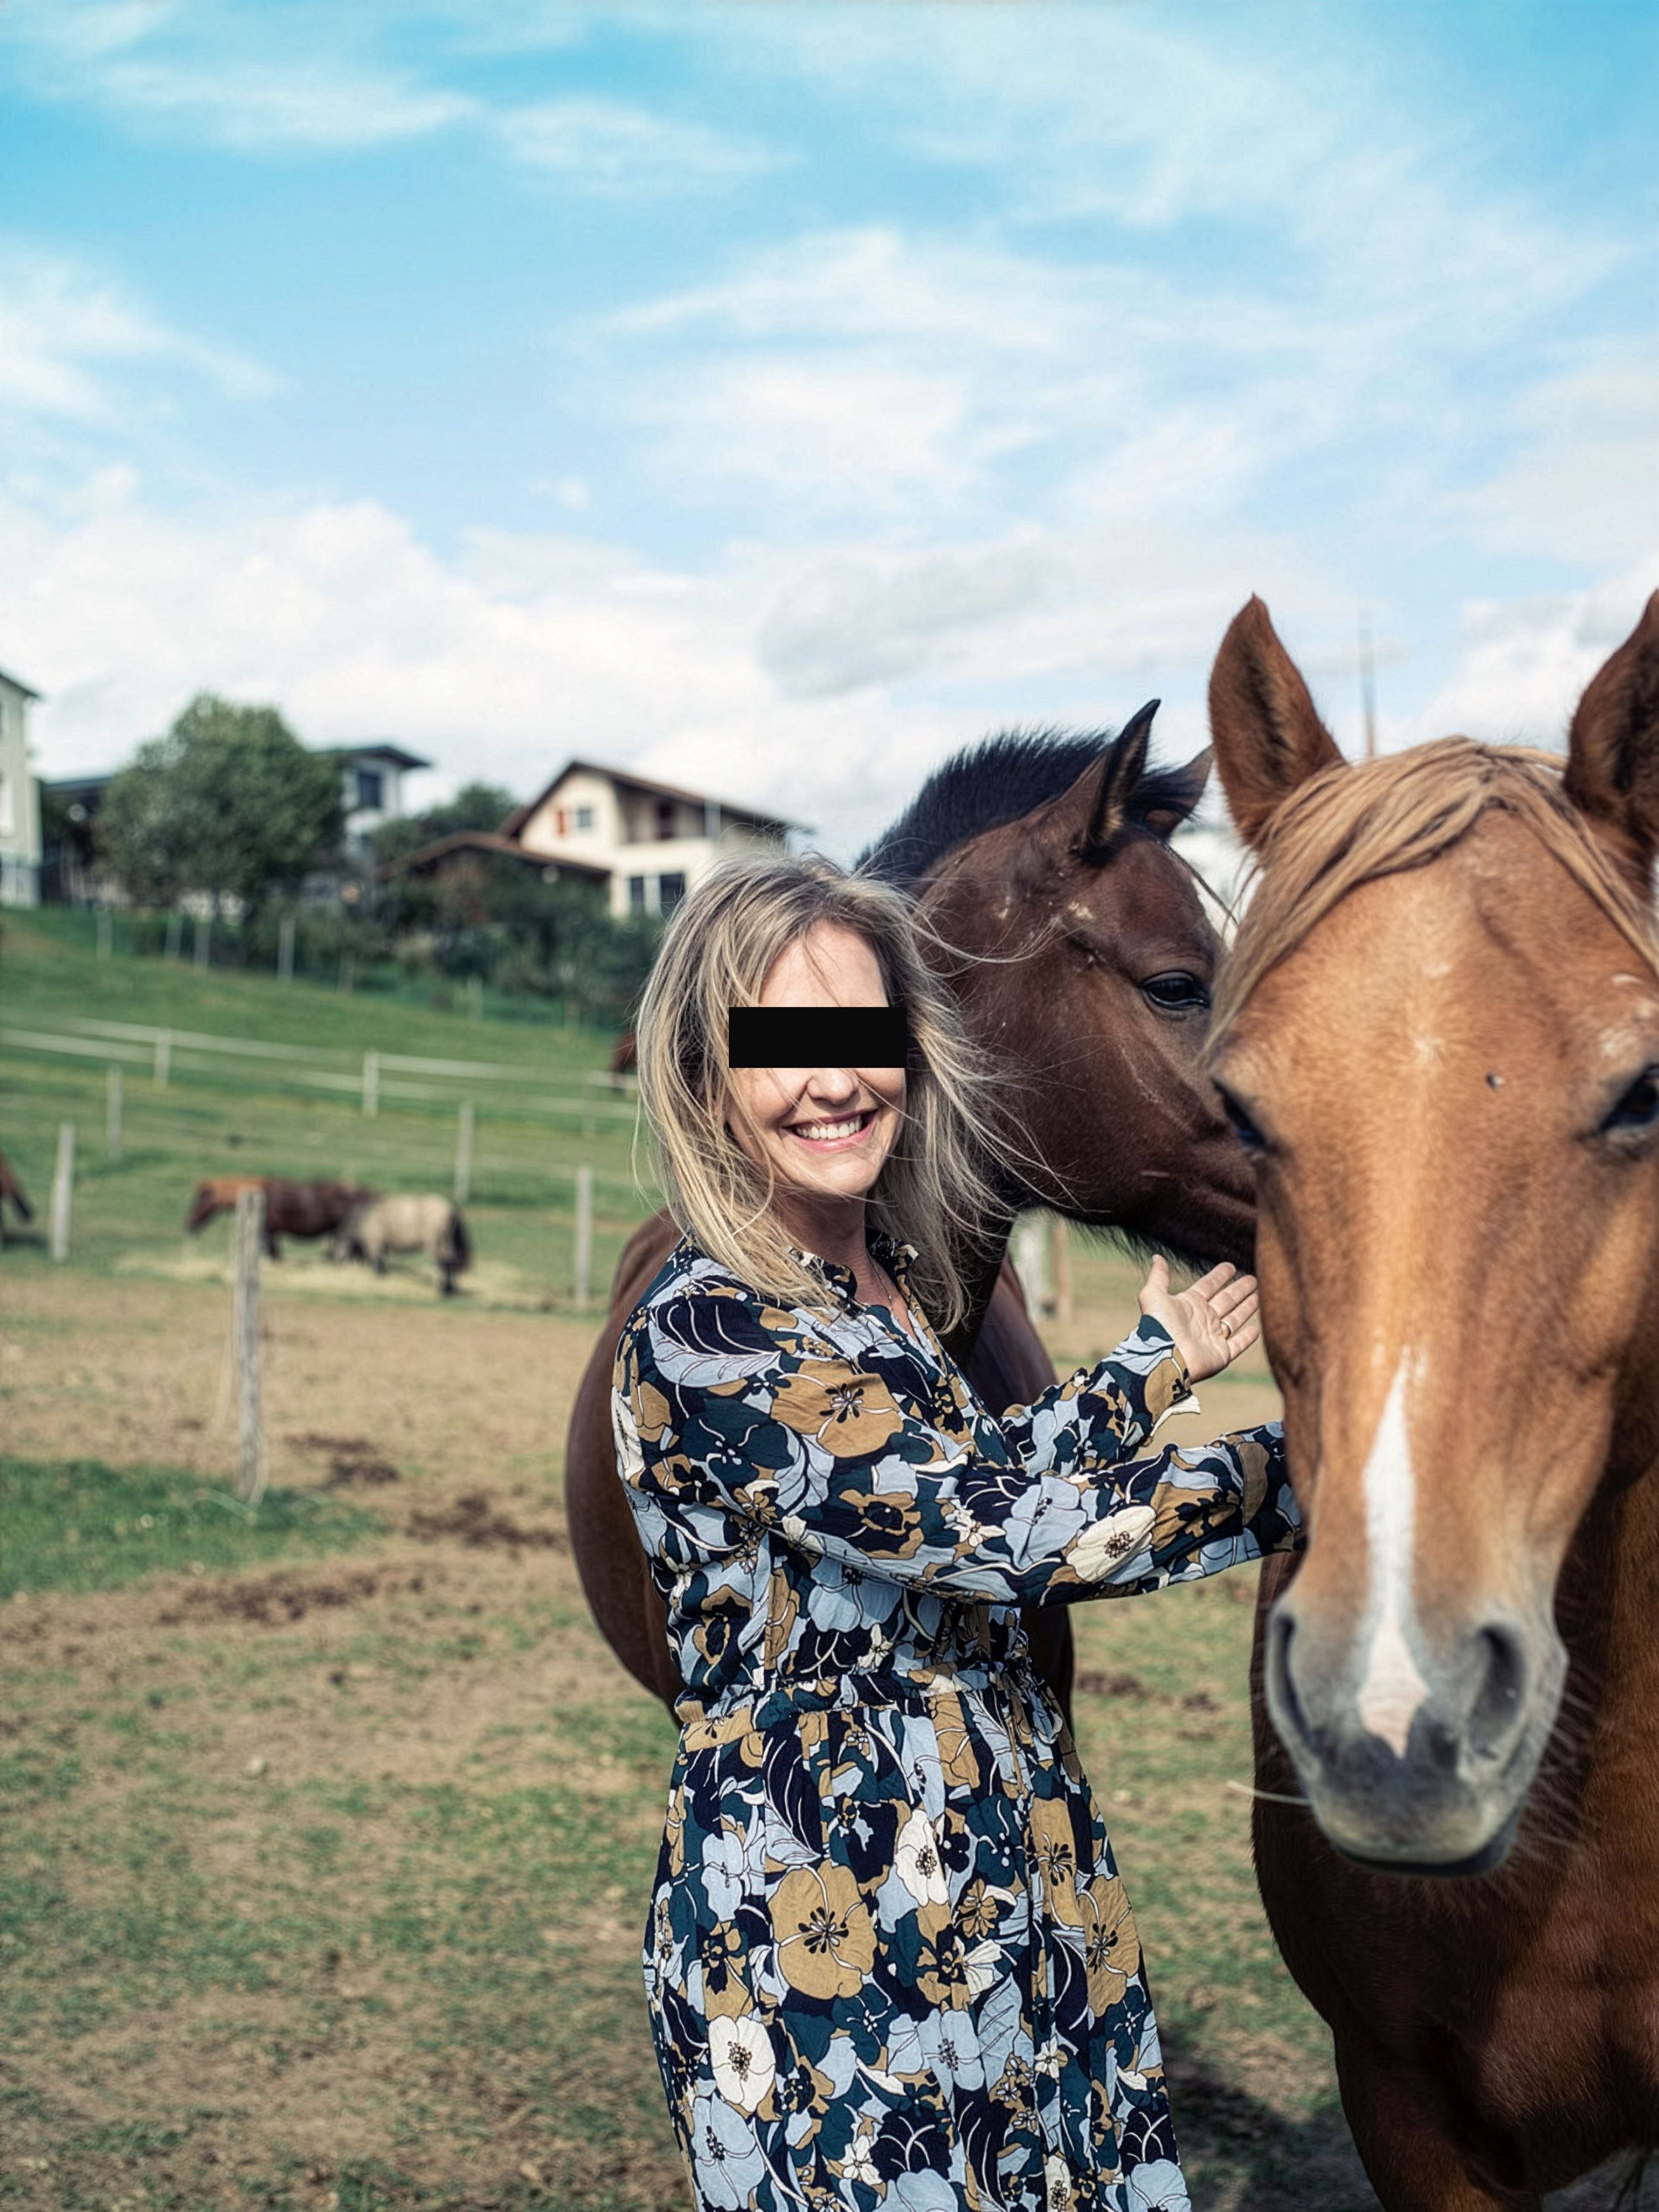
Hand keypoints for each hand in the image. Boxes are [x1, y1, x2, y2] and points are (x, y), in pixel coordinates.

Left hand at [1138, 1256, 1259, 1383]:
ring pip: (1235, 1319)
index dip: (1219, 1276)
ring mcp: (1213, 1337)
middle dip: (1239, 1289)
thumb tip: (1157, 1257)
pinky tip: (1256, 1328)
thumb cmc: (1159, 1326)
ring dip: (1247, 1308)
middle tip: (1253, 1279)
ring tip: (1260, 1296)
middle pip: (1226, 1300)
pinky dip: (1247, 1337)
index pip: (1208, 1285)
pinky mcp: (1221, 1354)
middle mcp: (1203, 1319)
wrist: (1164, 1358)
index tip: (1230, 1266)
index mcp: (1190, 1304)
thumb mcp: (1154, 1295)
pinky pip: (1238, 1344)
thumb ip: (1159, 1276)